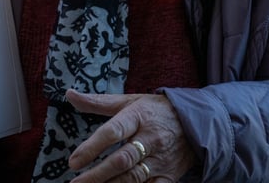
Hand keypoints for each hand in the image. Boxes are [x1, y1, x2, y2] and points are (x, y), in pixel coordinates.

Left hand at [67, 90, 195, 181]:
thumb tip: (69, 94)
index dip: (92, 147)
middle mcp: (150, 139)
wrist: (199, 123)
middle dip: (97, 174)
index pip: (112, 132)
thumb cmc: (155, 111)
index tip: (73, 161)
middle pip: (121, 160)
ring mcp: (161, 159)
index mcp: (138, 116)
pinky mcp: (169, 176)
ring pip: (133, 178)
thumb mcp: (129, 101)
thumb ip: (98, 101)